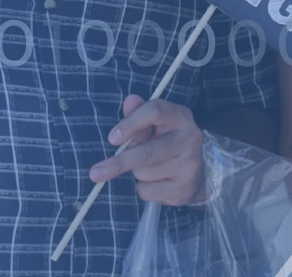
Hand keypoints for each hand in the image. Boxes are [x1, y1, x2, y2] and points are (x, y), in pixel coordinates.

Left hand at [92, 95, 206, 206]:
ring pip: (145, 172)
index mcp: (180, 116)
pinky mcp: (185, 187)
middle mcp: (190, 138)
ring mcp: (190, 164)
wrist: (196, 174)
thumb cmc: (166, 143)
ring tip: (150, 169)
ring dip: (138, 173)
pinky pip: (149, 191)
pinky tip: (157, 182)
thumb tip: (129, 100)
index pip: (154, 111)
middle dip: (119, 163)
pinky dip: (145, 189)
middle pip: (147, 151)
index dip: (130, 124)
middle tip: (95, 173)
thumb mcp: (154, 126)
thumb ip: (138, 114)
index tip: (112, 139)